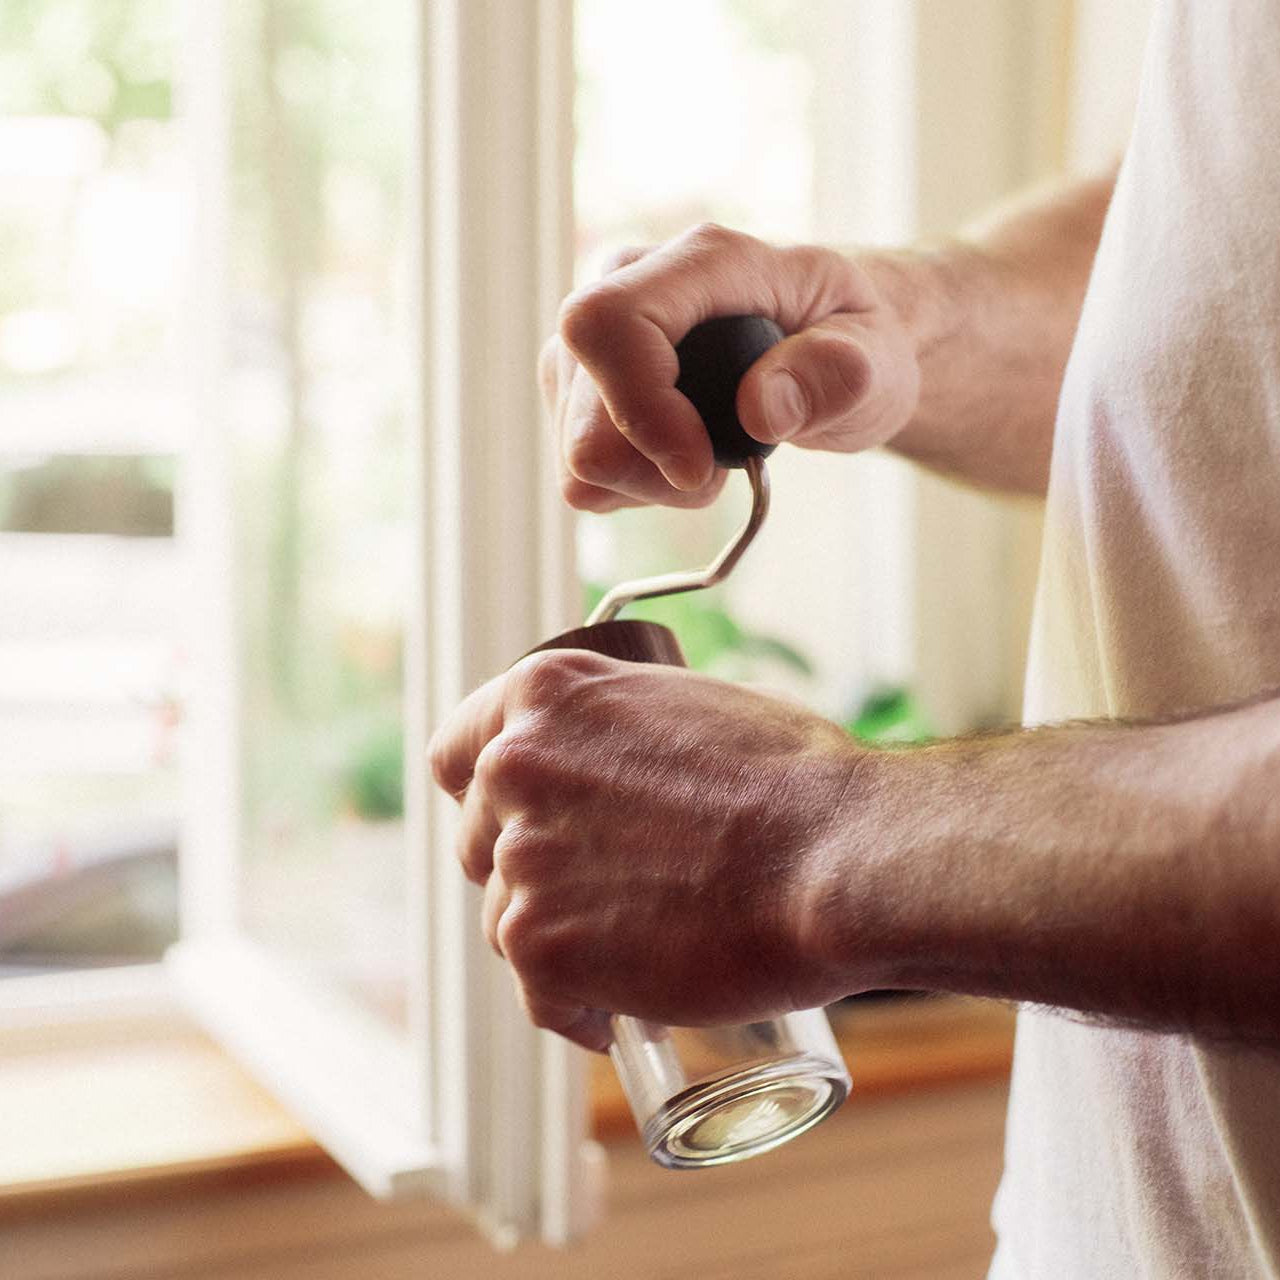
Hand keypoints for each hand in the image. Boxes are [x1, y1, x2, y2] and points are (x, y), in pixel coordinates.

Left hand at [428, 649, 864, 1050]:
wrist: (839, 859)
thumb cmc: (794, 782)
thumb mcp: (690, 709)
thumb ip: (619, 733)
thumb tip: (616, 764)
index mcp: (546, 695)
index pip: (457, 753)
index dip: (487, 797)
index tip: (518, 824)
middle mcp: (515, 768)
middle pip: (480, 843)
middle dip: (531, 873)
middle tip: (600, 895)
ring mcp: (522, 860)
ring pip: (507, 921)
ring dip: (561, 942)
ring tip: (639, 952)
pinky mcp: (541, 948)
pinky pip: (539, 995)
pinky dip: (579, 1008)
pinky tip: (631, 1004)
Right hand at [540, 224, 921, 511]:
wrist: (833, 347)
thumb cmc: (851, 343)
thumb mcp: (876, 358)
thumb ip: (834, 374)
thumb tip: (762, 409)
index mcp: (701, 263)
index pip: (608, 324)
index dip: (638, 409)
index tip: (697, 469)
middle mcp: (627, 286)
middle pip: (583, 410)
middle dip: (653, 469)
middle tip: (722, 470)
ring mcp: (596, 340)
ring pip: (577, 452)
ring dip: (646, 482)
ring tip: (709, 459)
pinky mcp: (580, 389)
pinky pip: (580, 473)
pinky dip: (632, 487)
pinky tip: (678, 460)